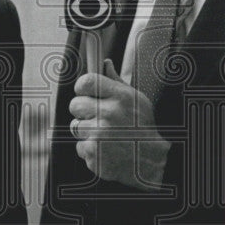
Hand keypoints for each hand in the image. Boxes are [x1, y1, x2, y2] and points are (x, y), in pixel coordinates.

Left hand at [69, 59, 169, 188]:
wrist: (149, 161)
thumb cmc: (142, 127)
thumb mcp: (136, 100)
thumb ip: (117, 83)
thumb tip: (105, 63)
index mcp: (121, 97)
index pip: (86, 81)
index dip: (82, 87)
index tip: (85, 93)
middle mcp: (109, 114)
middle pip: (75, 105)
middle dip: (83, 112)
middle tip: (97, 118)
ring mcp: (99, 135)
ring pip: (75, 127)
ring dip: (86, 132)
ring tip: (105, 135)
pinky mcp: (93, 154)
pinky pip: (79, 146)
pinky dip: (89, 149)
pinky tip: (105, 149)